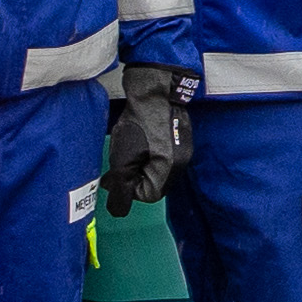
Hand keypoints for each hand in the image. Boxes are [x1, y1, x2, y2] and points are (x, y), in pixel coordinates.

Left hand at [100, 60, 193, 214]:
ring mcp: (184, 149)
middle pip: (156, 183)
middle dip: (135, 176)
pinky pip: (164, 156)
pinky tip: (140, 139)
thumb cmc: (138, 123)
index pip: (149, 195)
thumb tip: (118, 210)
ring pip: (159, 169)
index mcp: (169, 170)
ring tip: (128, 149)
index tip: (119, 173)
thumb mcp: (122, 160)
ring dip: (141, 165)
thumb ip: (121, 187)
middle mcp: (182, 162)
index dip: (130, 187)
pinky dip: (150, 153)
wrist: (152, 91)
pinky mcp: (181, 138)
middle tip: (119, 163)